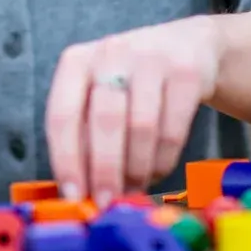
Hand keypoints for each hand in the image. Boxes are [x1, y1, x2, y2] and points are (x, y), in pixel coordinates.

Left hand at [45, 17, 221, 205]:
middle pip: (104, 121)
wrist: (189, 47)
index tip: (73, 196)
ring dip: (136, 170)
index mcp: (76, 63)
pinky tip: (156, 172)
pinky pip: (173, 129)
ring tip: (133, 190)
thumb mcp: (98, 97)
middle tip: (107, 203)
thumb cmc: (130, 84)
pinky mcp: (186, 72)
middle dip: (105, 171)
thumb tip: (79, 193)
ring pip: (141, 127)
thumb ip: (85, 136)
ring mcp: (151, 59)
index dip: (66, 160)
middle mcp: (110, 54)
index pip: (62, 115)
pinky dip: (163, 161)